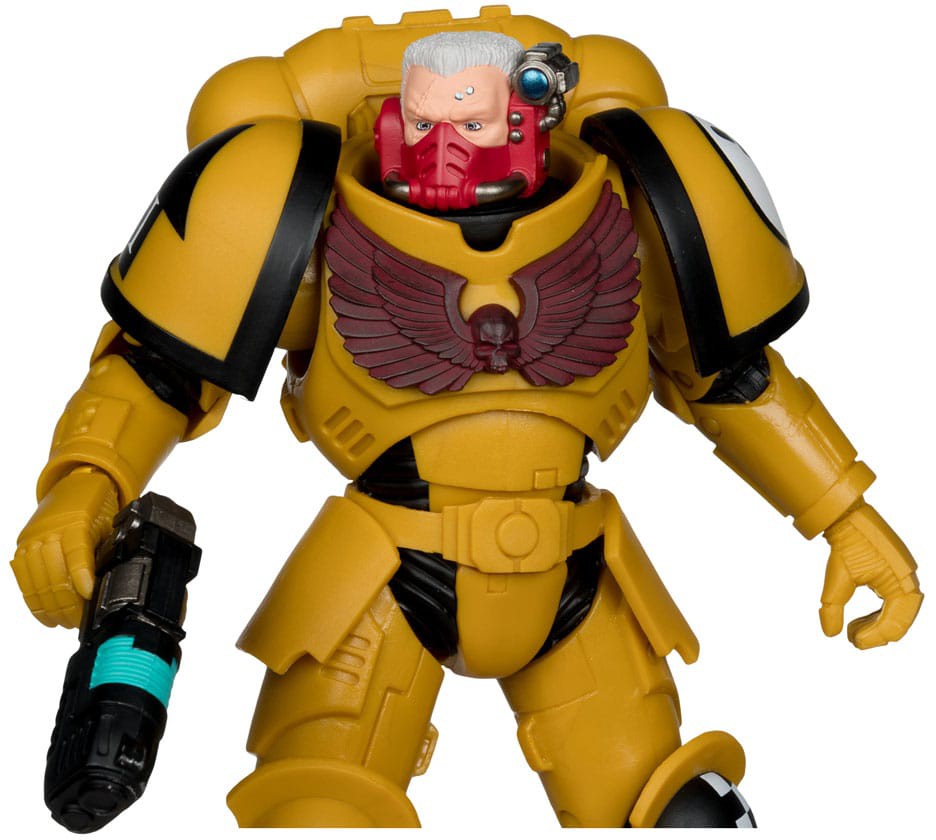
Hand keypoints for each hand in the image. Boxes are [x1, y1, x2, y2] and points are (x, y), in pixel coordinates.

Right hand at [10, 467, 118, 628]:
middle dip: (68, 602)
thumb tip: (113, 582)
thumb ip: (107, 551)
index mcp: (76, 521)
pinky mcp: (22, 547)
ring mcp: (33, 539)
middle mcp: (50, 530)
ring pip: (38, 580)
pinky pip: (23, 578)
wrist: (76, 485)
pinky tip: (46, 615)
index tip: (90, 595)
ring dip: (52, 606)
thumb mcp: (110, 525)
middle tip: (80, 620)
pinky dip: (34, 600)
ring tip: (66, 622)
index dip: (82, 577)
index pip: (76, 552)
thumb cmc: (97, 507)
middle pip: (55, 573)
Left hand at [819, 501, 921, 648]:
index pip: (895, 623)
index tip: (852, 642)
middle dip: (877, 634)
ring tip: (852, 630)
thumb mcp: (838, 577)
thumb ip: (833, 607)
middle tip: (852, 640)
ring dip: (876, 626)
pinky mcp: (895, 575)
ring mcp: (903, 578)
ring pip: (897, 614)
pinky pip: (892, 602)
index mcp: (902, 584)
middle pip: (900, 621)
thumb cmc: (847, 544)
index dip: (874, 638)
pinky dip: (877, 614)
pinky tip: (859, 620)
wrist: (849, 516)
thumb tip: (831, 634)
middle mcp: (908, 582)